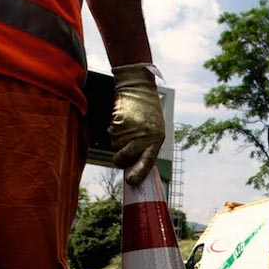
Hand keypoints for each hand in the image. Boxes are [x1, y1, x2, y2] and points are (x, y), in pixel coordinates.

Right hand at [109, 64, 164, 184]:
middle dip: (119, 159)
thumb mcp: (154, 129)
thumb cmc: (146, 112)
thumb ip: (147, 147)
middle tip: (118, 158)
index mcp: (158, 139)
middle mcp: (146, 135)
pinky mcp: (120, 122)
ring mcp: (133, 129)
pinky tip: (121, 121)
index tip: (131, 181)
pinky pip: (111, 134)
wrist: (138, 87)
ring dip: (117, 141)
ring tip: (126, 128)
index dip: (139, 173)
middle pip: (126, 157)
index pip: (148, 161)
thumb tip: (134, 167)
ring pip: (116, 146)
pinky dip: (113, 130)